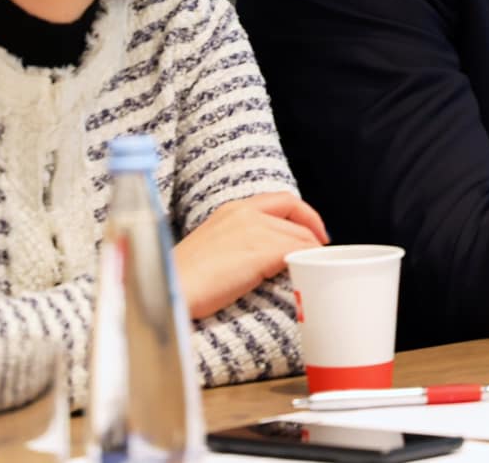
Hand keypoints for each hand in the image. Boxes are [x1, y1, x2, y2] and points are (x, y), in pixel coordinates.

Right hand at [173, 191, 327, 320]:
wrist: (167, 288)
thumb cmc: (181, 279)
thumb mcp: (212, 248)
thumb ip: (236, 243)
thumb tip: (258, 259)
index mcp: (232, 209)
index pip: (280, 200)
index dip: (303, 214)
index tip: (312, 231)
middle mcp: (244, 212)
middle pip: (294, 215)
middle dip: (313, 230)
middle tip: (320, 249)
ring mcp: (254, 230)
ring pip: (299, 236)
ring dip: (311, 252)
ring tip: (314, 268)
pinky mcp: (260, 251)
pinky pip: (296, 251)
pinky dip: (306, 261)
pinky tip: (306, 274)